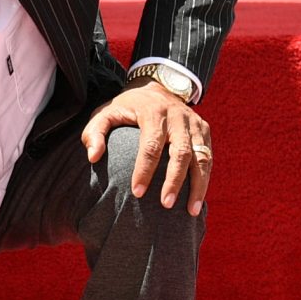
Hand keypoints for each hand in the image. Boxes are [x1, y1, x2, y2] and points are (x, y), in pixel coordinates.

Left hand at [81, 79, 212, 214]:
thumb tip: (93, 157)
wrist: (157, 87)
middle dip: (174, 180)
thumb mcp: (105, 113)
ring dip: (198, 185)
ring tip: (190, 211)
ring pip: (201, 157)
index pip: (151, 145)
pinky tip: (197, 200)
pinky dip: (204, 180)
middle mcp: (177, 117)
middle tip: (165, 204)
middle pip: (180, 152)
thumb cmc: (127, 107)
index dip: (144, 170)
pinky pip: (207, 158)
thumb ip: (94, 133)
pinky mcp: (204, 130)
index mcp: (153, 113)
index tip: (137, 193)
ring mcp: (194, 124)